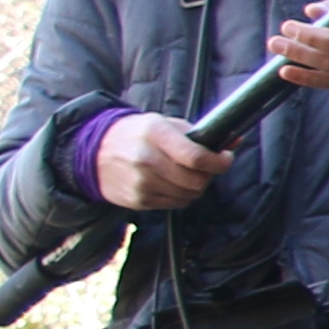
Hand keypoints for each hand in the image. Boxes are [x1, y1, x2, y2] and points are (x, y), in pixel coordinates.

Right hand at [94, 114, 233, 210]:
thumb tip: (235, 140)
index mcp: (155, 133)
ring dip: (195, 186)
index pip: (196, 157)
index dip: (219, 161)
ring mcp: (140, 183)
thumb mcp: (165, 124)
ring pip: (188, 195)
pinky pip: (174, 204)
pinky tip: (171, 182)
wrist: (93, 152)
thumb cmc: (137, 134)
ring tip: (187, 174)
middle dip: (208, 175)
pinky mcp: (137, 200)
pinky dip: (180, 195)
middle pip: (196, 180)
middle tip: (206, 167)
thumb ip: (200, 133)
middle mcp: (146, 159)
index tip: (225, 158)